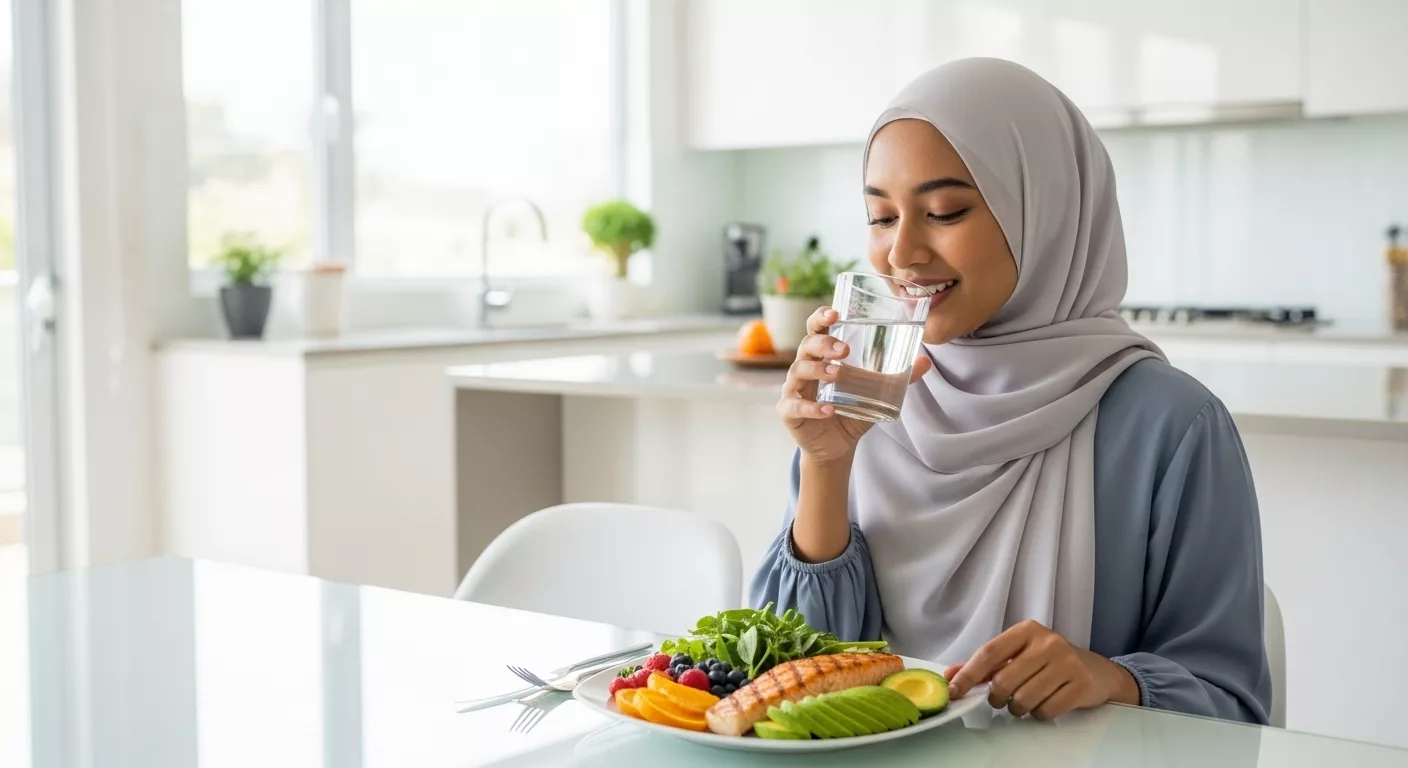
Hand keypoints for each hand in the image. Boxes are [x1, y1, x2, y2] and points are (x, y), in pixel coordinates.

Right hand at [777, 307, 932, 463]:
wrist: (836, 447)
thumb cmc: (850, 411)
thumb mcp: (876, 393)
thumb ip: (898, 378)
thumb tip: (925, 361)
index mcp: (821, 357)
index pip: (815, 329)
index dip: (820, 317)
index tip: (834, 313)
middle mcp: (804, 368)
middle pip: (806, 345)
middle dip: (824, 343)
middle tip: (845, 349)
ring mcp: (794, 390)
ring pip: (798, 371)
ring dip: (818, 369)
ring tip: (838, 374)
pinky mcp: (789, 412)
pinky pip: (795, 406)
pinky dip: (812, 407)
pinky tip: (829, 410)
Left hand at [944, 620, 1139, 719]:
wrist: (1098, 672)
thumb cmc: (1051, 662)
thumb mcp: (1019, 654)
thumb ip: (986, 665)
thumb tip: (950, 675)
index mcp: (1028, 630)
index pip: (990, 652)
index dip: (968, 674)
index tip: (953, 690)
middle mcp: (1048, 643)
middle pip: (1004, 681)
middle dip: (997, 698)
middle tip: (1002, 699)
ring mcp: (1067, 663)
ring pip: (1023, 700)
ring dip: (1018, 708)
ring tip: (1026, 700)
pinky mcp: (1081, 685)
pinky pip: (1046, 711)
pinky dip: (1040, 714)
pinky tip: (1046, 703)